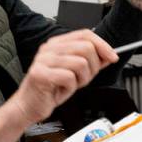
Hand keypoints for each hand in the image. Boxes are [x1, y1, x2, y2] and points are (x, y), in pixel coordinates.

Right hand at [0, 30, 117, 141]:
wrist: (29, 107)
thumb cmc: (50, 90)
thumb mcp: (75, 74)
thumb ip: (90, 63)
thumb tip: (109, 55)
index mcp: (57, 44)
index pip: (85, 34)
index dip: (102, 45)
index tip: (113, 57)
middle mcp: (49, 49)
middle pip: (86, 47)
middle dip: (93, 67)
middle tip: (84, 79)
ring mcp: (43, 60)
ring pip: (80, 63)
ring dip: (82, 79)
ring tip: (71, 85)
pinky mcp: (41, 74)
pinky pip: (70, 78)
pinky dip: (70, 88)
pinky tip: (61, 91)